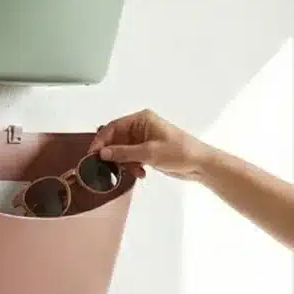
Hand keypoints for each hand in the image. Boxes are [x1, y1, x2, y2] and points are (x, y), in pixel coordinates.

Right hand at [88, 109, 209, 180]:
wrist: (199, 164)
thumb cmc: (178, 152)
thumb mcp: (149, 153)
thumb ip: (124, 152)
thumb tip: (102, 153)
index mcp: (141, 119)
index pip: (113, 127)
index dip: (101, 140)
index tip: (93, 155)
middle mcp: (141, 127)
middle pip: (116, 139)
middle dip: (114, 154)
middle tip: (109, 168)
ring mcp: (144, 140)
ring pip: (123, 151)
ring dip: (125, 163)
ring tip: (134, 171)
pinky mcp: (148, 151)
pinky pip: (132, 158)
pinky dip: (133, 166)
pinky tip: (141, 173)